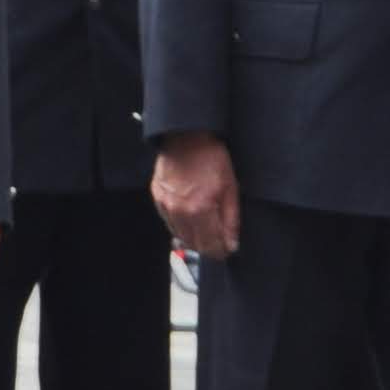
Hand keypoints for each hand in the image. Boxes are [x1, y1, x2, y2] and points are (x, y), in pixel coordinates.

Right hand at [151, 131, 239, 258]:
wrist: (186, 138)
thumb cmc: (212, 158)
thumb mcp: (231, 187)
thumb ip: (231, 218)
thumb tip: (232, 243)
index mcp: (200, 209)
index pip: (210, 244)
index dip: (221, 251)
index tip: (228, 251)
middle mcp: (179, 212)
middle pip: (194, 244)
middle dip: (209, 247)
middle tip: (220, 244)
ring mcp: (165, 206)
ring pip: (180, 236)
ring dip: (195, 239)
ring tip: (207, 232)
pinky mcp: (157, 199)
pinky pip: (169, 223)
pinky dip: (181, 227)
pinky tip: (191, 220)